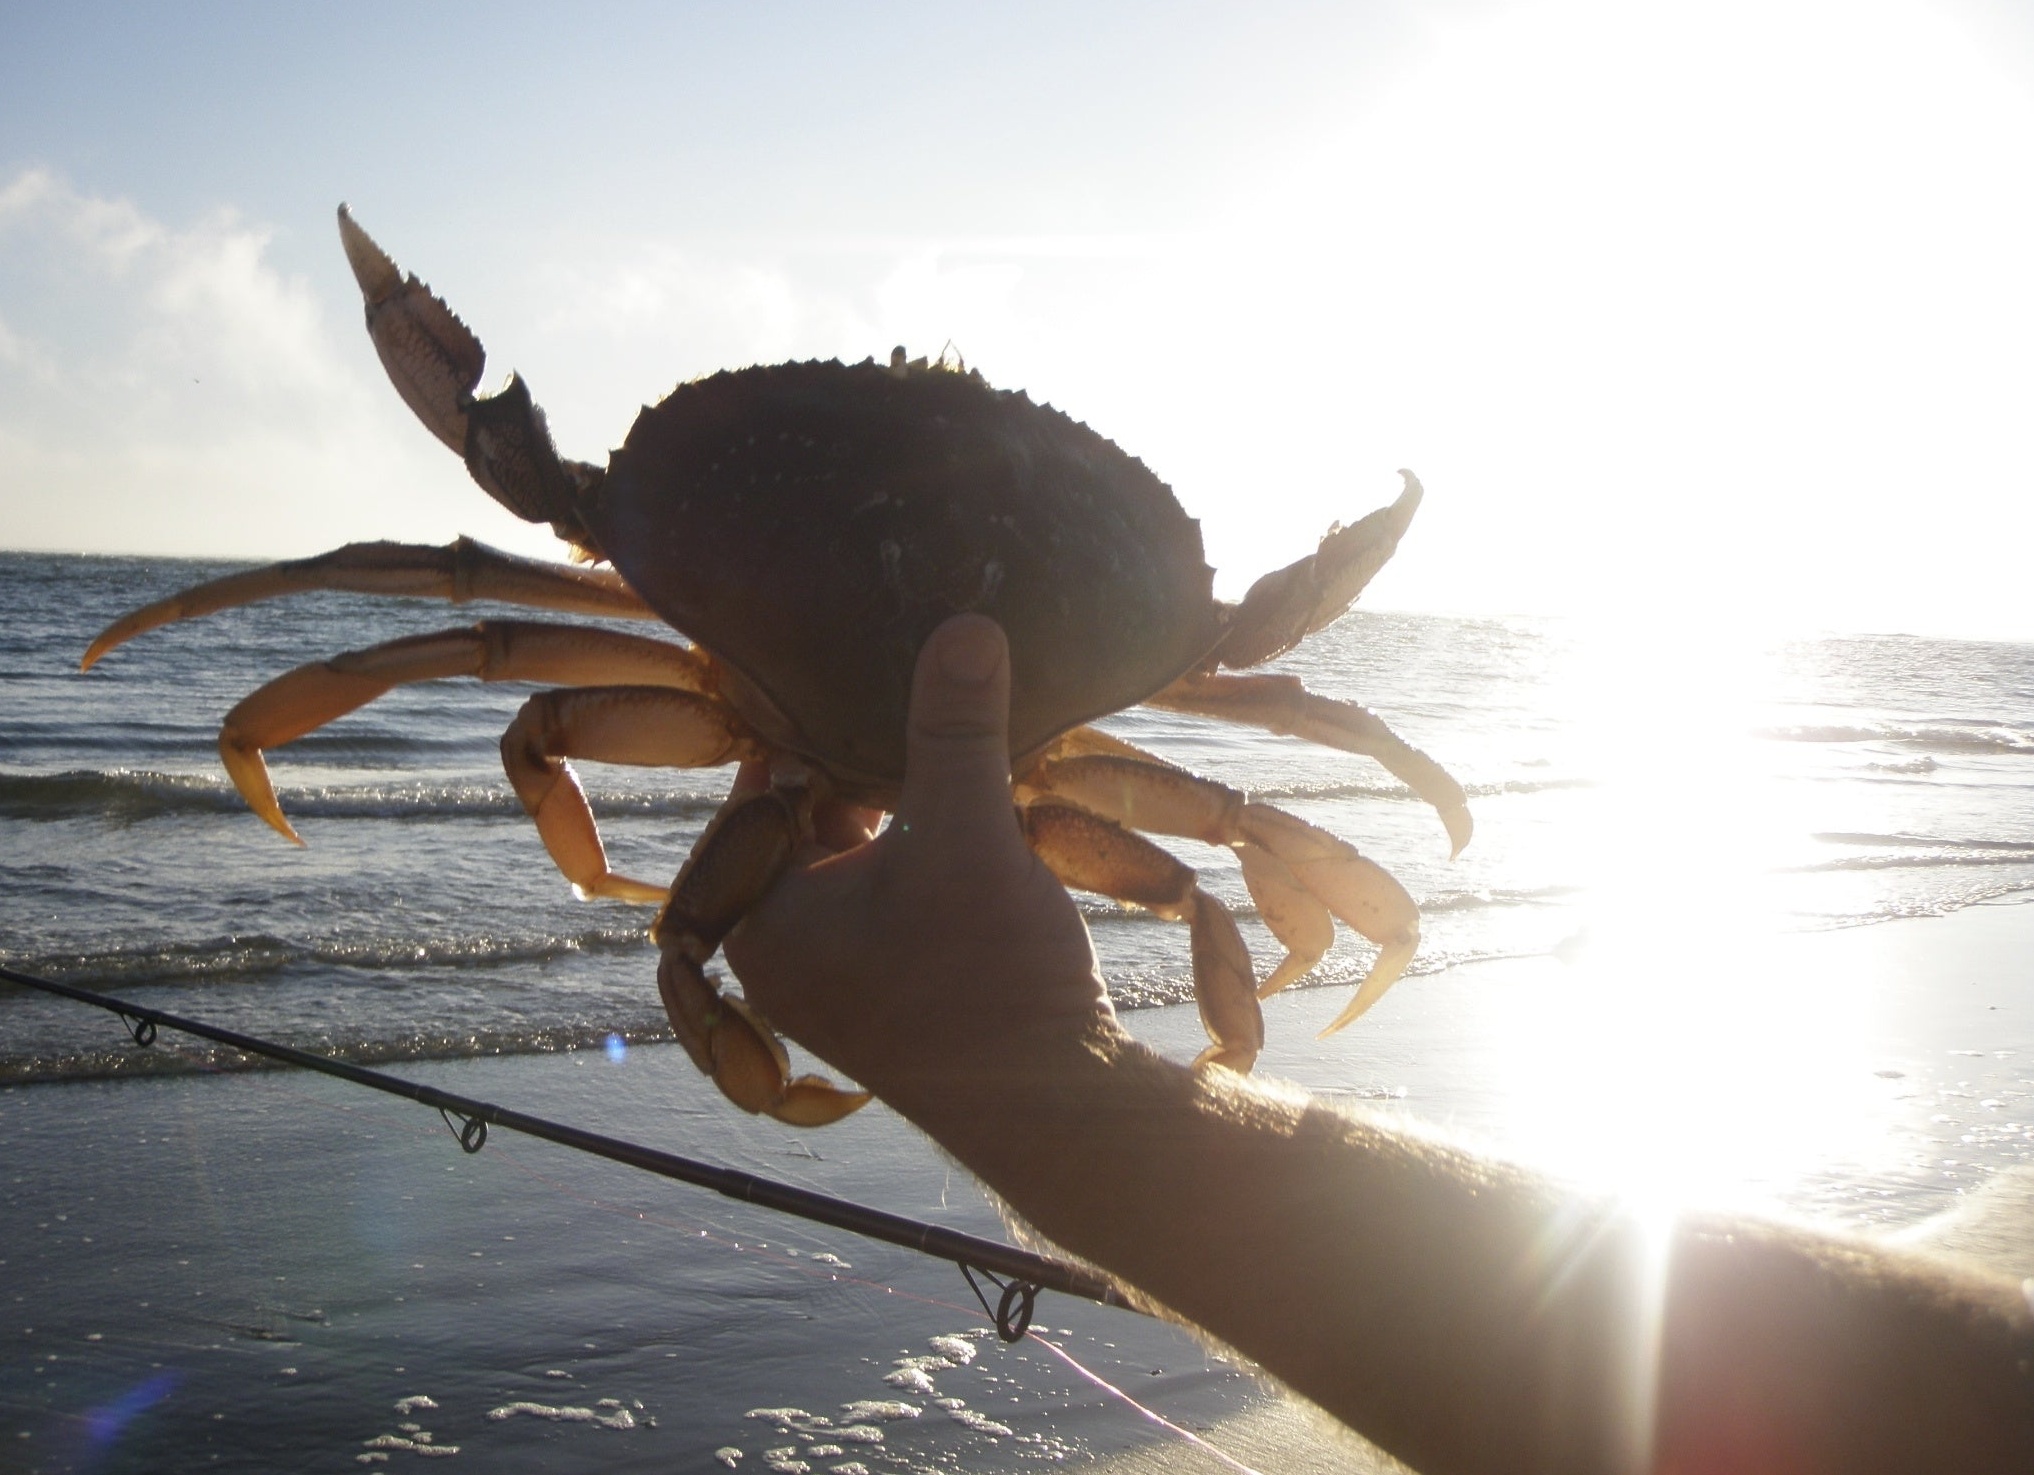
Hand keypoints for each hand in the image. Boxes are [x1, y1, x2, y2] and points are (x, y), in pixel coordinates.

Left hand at [723, 614, 1115, 1117]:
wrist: (1058, 1111)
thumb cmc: (989, 984)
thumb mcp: (969, 837)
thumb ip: (958, 729)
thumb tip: (965, 625)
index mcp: (760, 918)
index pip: (766, 787)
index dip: (816, 720)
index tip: (858, 660)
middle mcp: (780, 949)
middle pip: (812, 818)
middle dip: (868, 762)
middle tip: (917, 694)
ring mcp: (835, 974)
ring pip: (858, 852)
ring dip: (906, 805)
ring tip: (959, 747)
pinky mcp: (889, 987)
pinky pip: (889, 891)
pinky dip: (925, 850)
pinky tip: (979, 813)